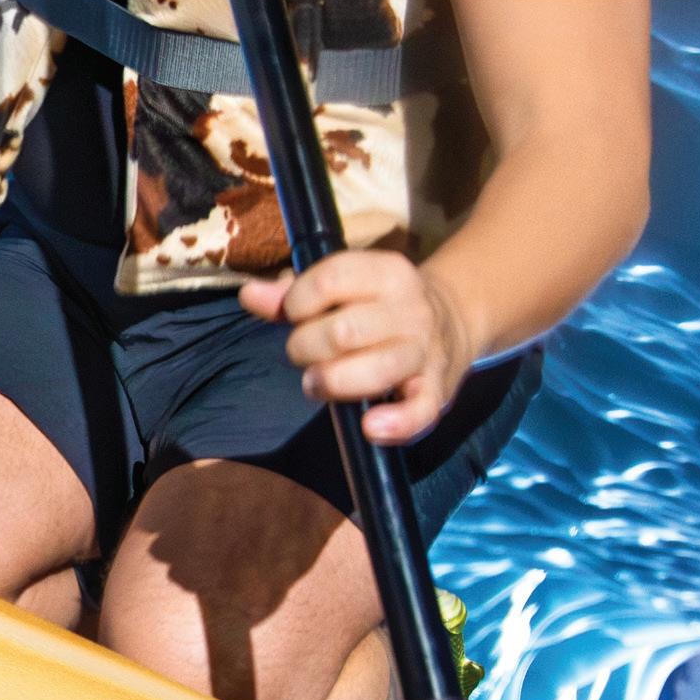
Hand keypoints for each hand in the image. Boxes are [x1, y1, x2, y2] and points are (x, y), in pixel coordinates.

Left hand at [239, 251, 473, 445]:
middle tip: (303, 355)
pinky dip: (394, 423)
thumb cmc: (377, 305)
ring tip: (317, 384)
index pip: (331, 279)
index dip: (297, 302)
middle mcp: (410, 309)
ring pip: (377, 370)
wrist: (451, 321)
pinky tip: (370, 427)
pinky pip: (418, 413)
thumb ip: (293, 292)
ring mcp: (425, 351)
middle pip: (344, 332)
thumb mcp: (344, 286)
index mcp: (386, 272)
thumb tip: (249, 295)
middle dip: (306, 348)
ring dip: (334, 383)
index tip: (295, 314)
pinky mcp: (437, 391)